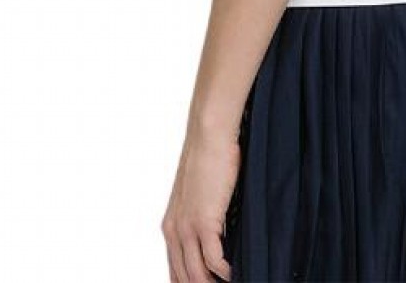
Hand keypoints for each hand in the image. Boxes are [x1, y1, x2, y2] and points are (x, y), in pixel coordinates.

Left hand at [161, 126, 240, 282]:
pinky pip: (213, 260)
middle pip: (183, 278)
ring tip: (231, 282)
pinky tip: (235, 271)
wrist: (208, 137)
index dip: (188, 282)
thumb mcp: (199, 195)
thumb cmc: (209, 159)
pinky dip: (225, 270)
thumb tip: (218, 234)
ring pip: (196, 275)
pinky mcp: (204, 222)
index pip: (175, 270)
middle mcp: (174, 231)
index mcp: (170, 226)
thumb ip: (202, 217)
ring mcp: (187, 228)